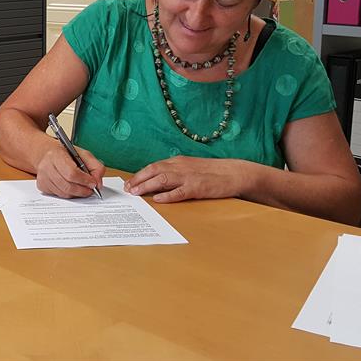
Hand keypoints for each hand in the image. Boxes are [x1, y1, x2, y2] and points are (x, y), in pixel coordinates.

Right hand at [35, 141, 104, 197]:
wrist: (46, 154)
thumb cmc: (66, 154)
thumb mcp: (83, 154)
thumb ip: (96, 167)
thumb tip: (98, 183)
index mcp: (57, 155)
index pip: (71, 173)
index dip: (84, 180)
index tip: (93, 183)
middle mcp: (46, 166)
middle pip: (67, 185)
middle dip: (82, 190)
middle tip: (90, 190)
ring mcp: (43, 177)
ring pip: (63, 193)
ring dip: (76, 193)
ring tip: (83, 189)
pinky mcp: (42, 185)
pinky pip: (58, 195)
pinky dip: (68, 194)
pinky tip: (71, 187)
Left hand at [124, 156, 248, 202]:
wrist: (234, 173)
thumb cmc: (212, 172)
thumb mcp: (190, 167)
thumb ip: (174, 172)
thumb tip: (156, 181)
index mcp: (178, 161)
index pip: (153, 166)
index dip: (139, 174)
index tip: (129, 182)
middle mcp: (181, 167)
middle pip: (154, 170)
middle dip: (138, 179)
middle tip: (127, 189)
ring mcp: (189, 177)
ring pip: (163, 179)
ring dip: (147, 186)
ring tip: (136, 193)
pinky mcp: (198, 187)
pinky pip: (179, 192)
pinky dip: (167, 195)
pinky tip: (158, 199)